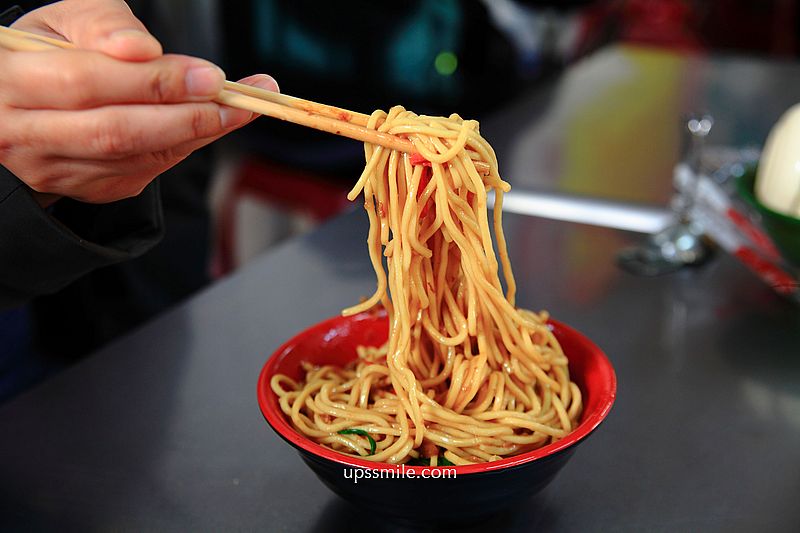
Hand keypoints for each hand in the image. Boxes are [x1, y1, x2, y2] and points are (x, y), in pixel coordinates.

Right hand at [0, 0, 277, 205]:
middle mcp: (22, 135)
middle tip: (238, 100)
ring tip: (238, 110)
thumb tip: (143, 50)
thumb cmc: (46, 50)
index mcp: (7, 81)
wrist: (19, 99)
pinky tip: (204, 127)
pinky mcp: (80, 189)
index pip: (88, 82)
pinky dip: (180, 149)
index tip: (210, 75)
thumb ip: (102, 24)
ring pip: (133, 158)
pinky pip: (141, 172)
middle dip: (186, 116)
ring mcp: (50, 171)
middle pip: (116, 131)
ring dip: (195, 135)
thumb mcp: (63, 20)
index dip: (153, 81)